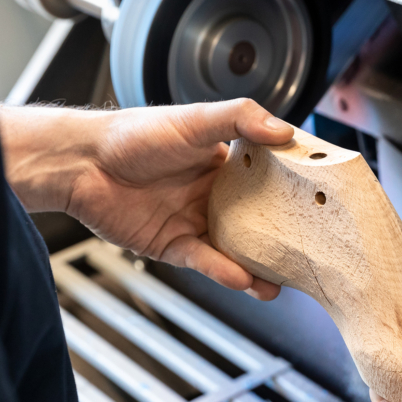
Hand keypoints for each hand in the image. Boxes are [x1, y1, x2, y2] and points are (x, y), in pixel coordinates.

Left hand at [0, 100, 292, 299]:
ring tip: (280, 282)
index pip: (269, 180)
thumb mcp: (193, 119)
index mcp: (224, 164)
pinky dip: (224, 272)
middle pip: (258, 221)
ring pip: (237, 250)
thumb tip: (284, 130)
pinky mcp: (174, 246)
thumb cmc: (132, 135)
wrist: (81, 165)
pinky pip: (207, 262)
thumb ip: (240, 120)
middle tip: (309, 254)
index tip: (321, 204)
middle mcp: (214, 195)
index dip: (293, 192)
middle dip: (282, 240)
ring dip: (258, 267)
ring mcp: (196, 222)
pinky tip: (242, 278)